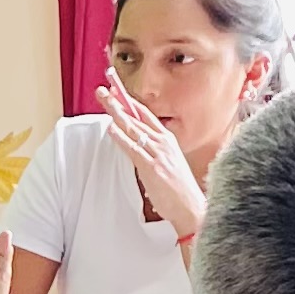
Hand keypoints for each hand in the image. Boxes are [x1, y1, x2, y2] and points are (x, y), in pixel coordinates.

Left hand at [100, 73, 207, 240]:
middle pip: (137, 116)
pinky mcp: (151, 166)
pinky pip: (133, 148)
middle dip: (119, 100)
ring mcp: (157, 153)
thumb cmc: (178, 188)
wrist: (190, 206)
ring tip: (104, 98)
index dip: (129, 100)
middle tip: (104, 87)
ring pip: (133, 128)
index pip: (145, 114)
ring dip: (117, 112)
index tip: (117, 89)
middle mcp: (162, 142)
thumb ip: (153, 149)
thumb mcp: (167, 161)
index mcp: (167, 139)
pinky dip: (121, 137)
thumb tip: (137, 142)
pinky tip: (111, 128)